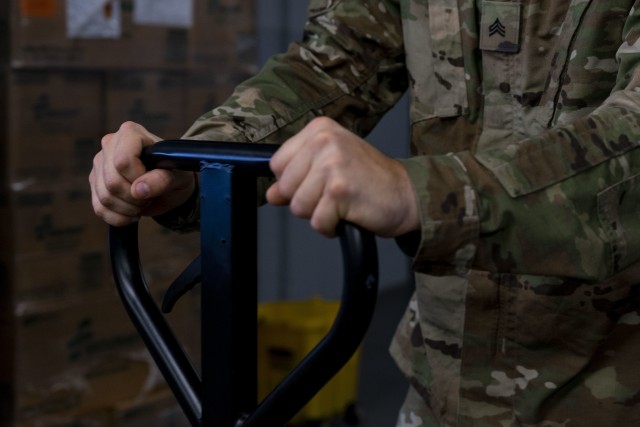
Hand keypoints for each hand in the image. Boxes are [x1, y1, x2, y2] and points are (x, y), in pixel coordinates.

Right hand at [89, 121, 196, 226]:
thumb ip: (162, 180)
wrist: (169, 186)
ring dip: (128, 208)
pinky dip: (119, 217)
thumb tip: (138, 190)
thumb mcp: (178, 176)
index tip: (151, 182)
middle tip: (150, 197)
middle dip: (135, 198)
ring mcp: (99, 164)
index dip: (137, 178)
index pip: (123, 160)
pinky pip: (100, 208)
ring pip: (105, 197)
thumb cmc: (174, 173)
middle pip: (112, 181)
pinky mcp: (95, 183)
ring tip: (143, 203)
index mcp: (131, 133)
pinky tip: (132, 213)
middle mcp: (110, 144)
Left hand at [266, 117, 418, 236]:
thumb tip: (270, 196)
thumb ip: (297, 177)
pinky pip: (317, 222)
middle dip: (305, 200)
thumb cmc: (369, 180)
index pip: (277, 164)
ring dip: (318, 214)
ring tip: (340, 204)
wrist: (405, 194)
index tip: (316, 183)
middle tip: (333, 195)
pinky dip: (330, 227)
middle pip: (285, 187)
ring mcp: (331, 164)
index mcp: (319, 129)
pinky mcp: (339, 190)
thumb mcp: (329, 167)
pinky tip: (347, 215)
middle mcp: (324, 141)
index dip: (293, 182)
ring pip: (298, 206)